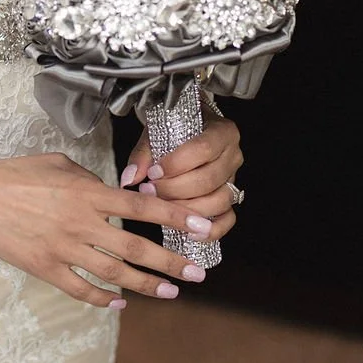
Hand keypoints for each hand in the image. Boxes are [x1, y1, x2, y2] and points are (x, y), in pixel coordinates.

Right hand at [0, 150, 219, 308]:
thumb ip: (91, 180)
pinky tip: (120, 303)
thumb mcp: (60, 164)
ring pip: (114, 273)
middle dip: (171, 261)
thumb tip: (112, 193)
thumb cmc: (18, 173)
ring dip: (146, 285)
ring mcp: (63, 248)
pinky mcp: (45, 268)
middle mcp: (81, 221)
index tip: (204, 226)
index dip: (176, 217)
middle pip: (136, 247)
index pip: (142, 205)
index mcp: (87, 192)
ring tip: (169, 291)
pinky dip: (103, 299)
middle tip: (197, 272)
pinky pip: (82, 289)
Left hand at [120, 116, 243, 240]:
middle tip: (149, 190)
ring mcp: (234, 180)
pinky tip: (186, 231)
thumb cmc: (173, 130)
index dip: (177, 164)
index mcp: (222, 131)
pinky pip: (227, 220)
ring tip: (161, 206)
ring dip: (187, 209)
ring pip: (219, 201)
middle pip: (209, 179)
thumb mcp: (157, 132)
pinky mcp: (230, 200)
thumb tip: (129, 179)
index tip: (153, 173)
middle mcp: (233, 156)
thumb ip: (143, 154)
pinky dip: (209, 230)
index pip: (204, 149)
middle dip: (175, 190)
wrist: (186, 131)